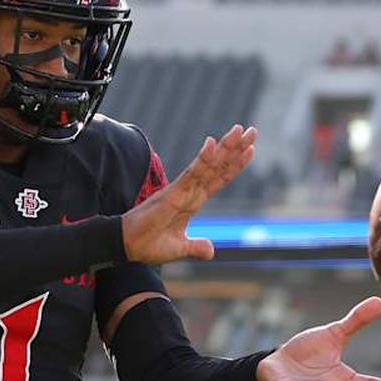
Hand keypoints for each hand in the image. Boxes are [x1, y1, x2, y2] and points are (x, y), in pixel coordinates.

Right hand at [121, 124, 255, 263]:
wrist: (128, 246)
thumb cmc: (149, 244)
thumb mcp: (179, 248)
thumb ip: (196, 247)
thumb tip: (211, 251)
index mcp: (193, 201)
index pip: (219, 179)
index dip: (235, 165)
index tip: (250, 149)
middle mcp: (190, 191)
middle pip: (218, 166)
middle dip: (235, 148)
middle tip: (252, 130)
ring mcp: (182, 189)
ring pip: (208, 165)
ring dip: (225, 147)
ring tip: (240, 130)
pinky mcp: (173, 192)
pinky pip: (191, 174)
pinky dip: (203, 159)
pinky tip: (212, 144)